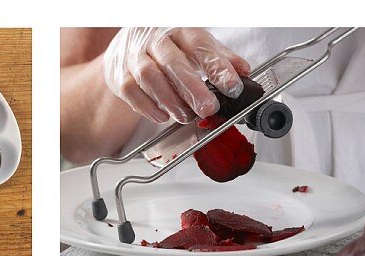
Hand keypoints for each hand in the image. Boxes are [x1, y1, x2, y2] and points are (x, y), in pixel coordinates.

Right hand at [103, 27, 249, 123]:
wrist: (128, 48)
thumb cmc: (169, 49)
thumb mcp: (196, 46)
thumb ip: (219, 58)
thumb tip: (244, 71)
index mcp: (180, 29)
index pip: (201, 45)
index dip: (218, 66)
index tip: (233, 87)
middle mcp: (155, 39)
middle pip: (173, 61)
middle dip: (192, 88)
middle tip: (208, 108)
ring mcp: (134, 56)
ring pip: (150, 77)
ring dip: (171, 101)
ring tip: (187, 116)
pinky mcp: (120, 74)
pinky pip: (132, 91)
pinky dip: (148, 107)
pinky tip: (163, 116)